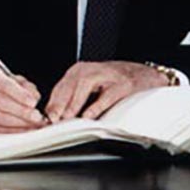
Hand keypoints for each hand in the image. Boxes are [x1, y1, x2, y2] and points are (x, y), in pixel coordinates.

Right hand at [0, 65, 47, 132]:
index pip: (4, 84)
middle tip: (37, 117)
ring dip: (21, 123)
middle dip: (22, 111)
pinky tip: (25, 130)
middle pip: (1, 102)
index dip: (20, 94)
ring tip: (34, 125)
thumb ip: (24, 85)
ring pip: (0, 118)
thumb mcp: (8, 79)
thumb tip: (35, 97)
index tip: (33, 102)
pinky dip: (14, 132)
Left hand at [45, 61, 167, 120]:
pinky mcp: (122, 84)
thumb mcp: (90, 86)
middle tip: (52, 120)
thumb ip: (73, 97)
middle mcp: (90, 70)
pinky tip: (89, 116)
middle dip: (59, 104)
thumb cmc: (114, 82)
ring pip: (84, 86)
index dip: (51, 103)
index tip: (44, 118)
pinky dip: (96, 106)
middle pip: (69, 85)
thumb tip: (55, 116)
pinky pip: (106, 95)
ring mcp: (107, 75)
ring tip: (67, 117)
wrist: (144, 74)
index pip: (60, 87)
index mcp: (79, 71)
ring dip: (74, 103)